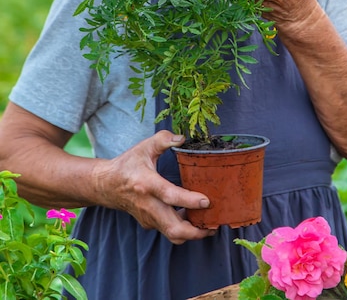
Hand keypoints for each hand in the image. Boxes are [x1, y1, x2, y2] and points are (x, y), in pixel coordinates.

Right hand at [94, 130, 213, 243]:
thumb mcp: (144, 147)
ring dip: (192, 233)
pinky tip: (193, 216)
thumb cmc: (127, 165)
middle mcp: (148, 205)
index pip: (170, 196)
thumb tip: (182, 138)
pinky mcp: (149, 224)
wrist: (106, 185)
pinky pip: (168, 231)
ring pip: (173, 234)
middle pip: (174, 228)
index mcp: (147, 184)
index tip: (206, 201)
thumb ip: (163, 139)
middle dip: (196, 231)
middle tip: (214, 224)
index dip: (189, 201)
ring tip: (208, 223)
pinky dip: (183, 228)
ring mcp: (148, 218)